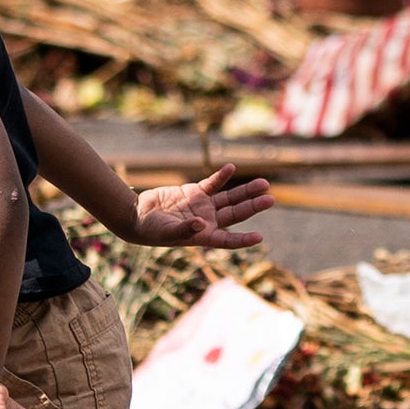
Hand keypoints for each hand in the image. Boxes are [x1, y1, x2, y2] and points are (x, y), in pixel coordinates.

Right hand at [124, 164, 274, 249]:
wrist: (138, 215)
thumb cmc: (151, 230)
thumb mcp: (167, 232)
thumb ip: (185, 229)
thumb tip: (202, 224)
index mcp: (204, 236)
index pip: (228, 240)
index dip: (243, 240)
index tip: (259, 237)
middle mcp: (208, 221)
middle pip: (236, 213)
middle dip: (253, 206)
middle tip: (271, 199)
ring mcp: (203, 206)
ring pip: (230, 198)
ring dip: (246, 191)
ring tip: (264, 184)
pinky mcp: (195, 192)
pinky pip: (212, 183)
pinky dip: (221, 176)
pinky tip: (231, 168)